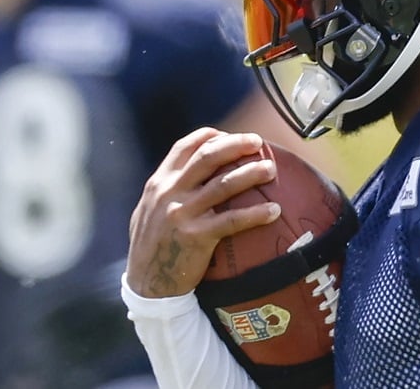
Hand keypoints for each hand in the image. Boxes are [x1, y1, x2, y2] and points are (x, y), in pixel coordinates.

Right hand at [126, 127, 280, 298]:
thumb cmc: (152, 246)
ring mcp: (183, 214)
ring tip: (271, 169)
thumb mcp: (149, 211)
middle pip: (208, 156)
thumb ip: (168, 191)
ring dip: (251, 173)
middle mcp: (169, 192)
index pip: (185, 147)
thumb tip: (193, 175)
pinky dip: (256, 214)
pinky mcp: (196, 237)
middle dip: (235, 144)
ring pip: (223, 184)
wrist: (145, 284)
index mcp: (159, 183)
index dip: (210, 136)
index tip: (230, 135)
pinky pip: (232, 220)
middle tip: (258, 142)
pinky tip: (274, 211)